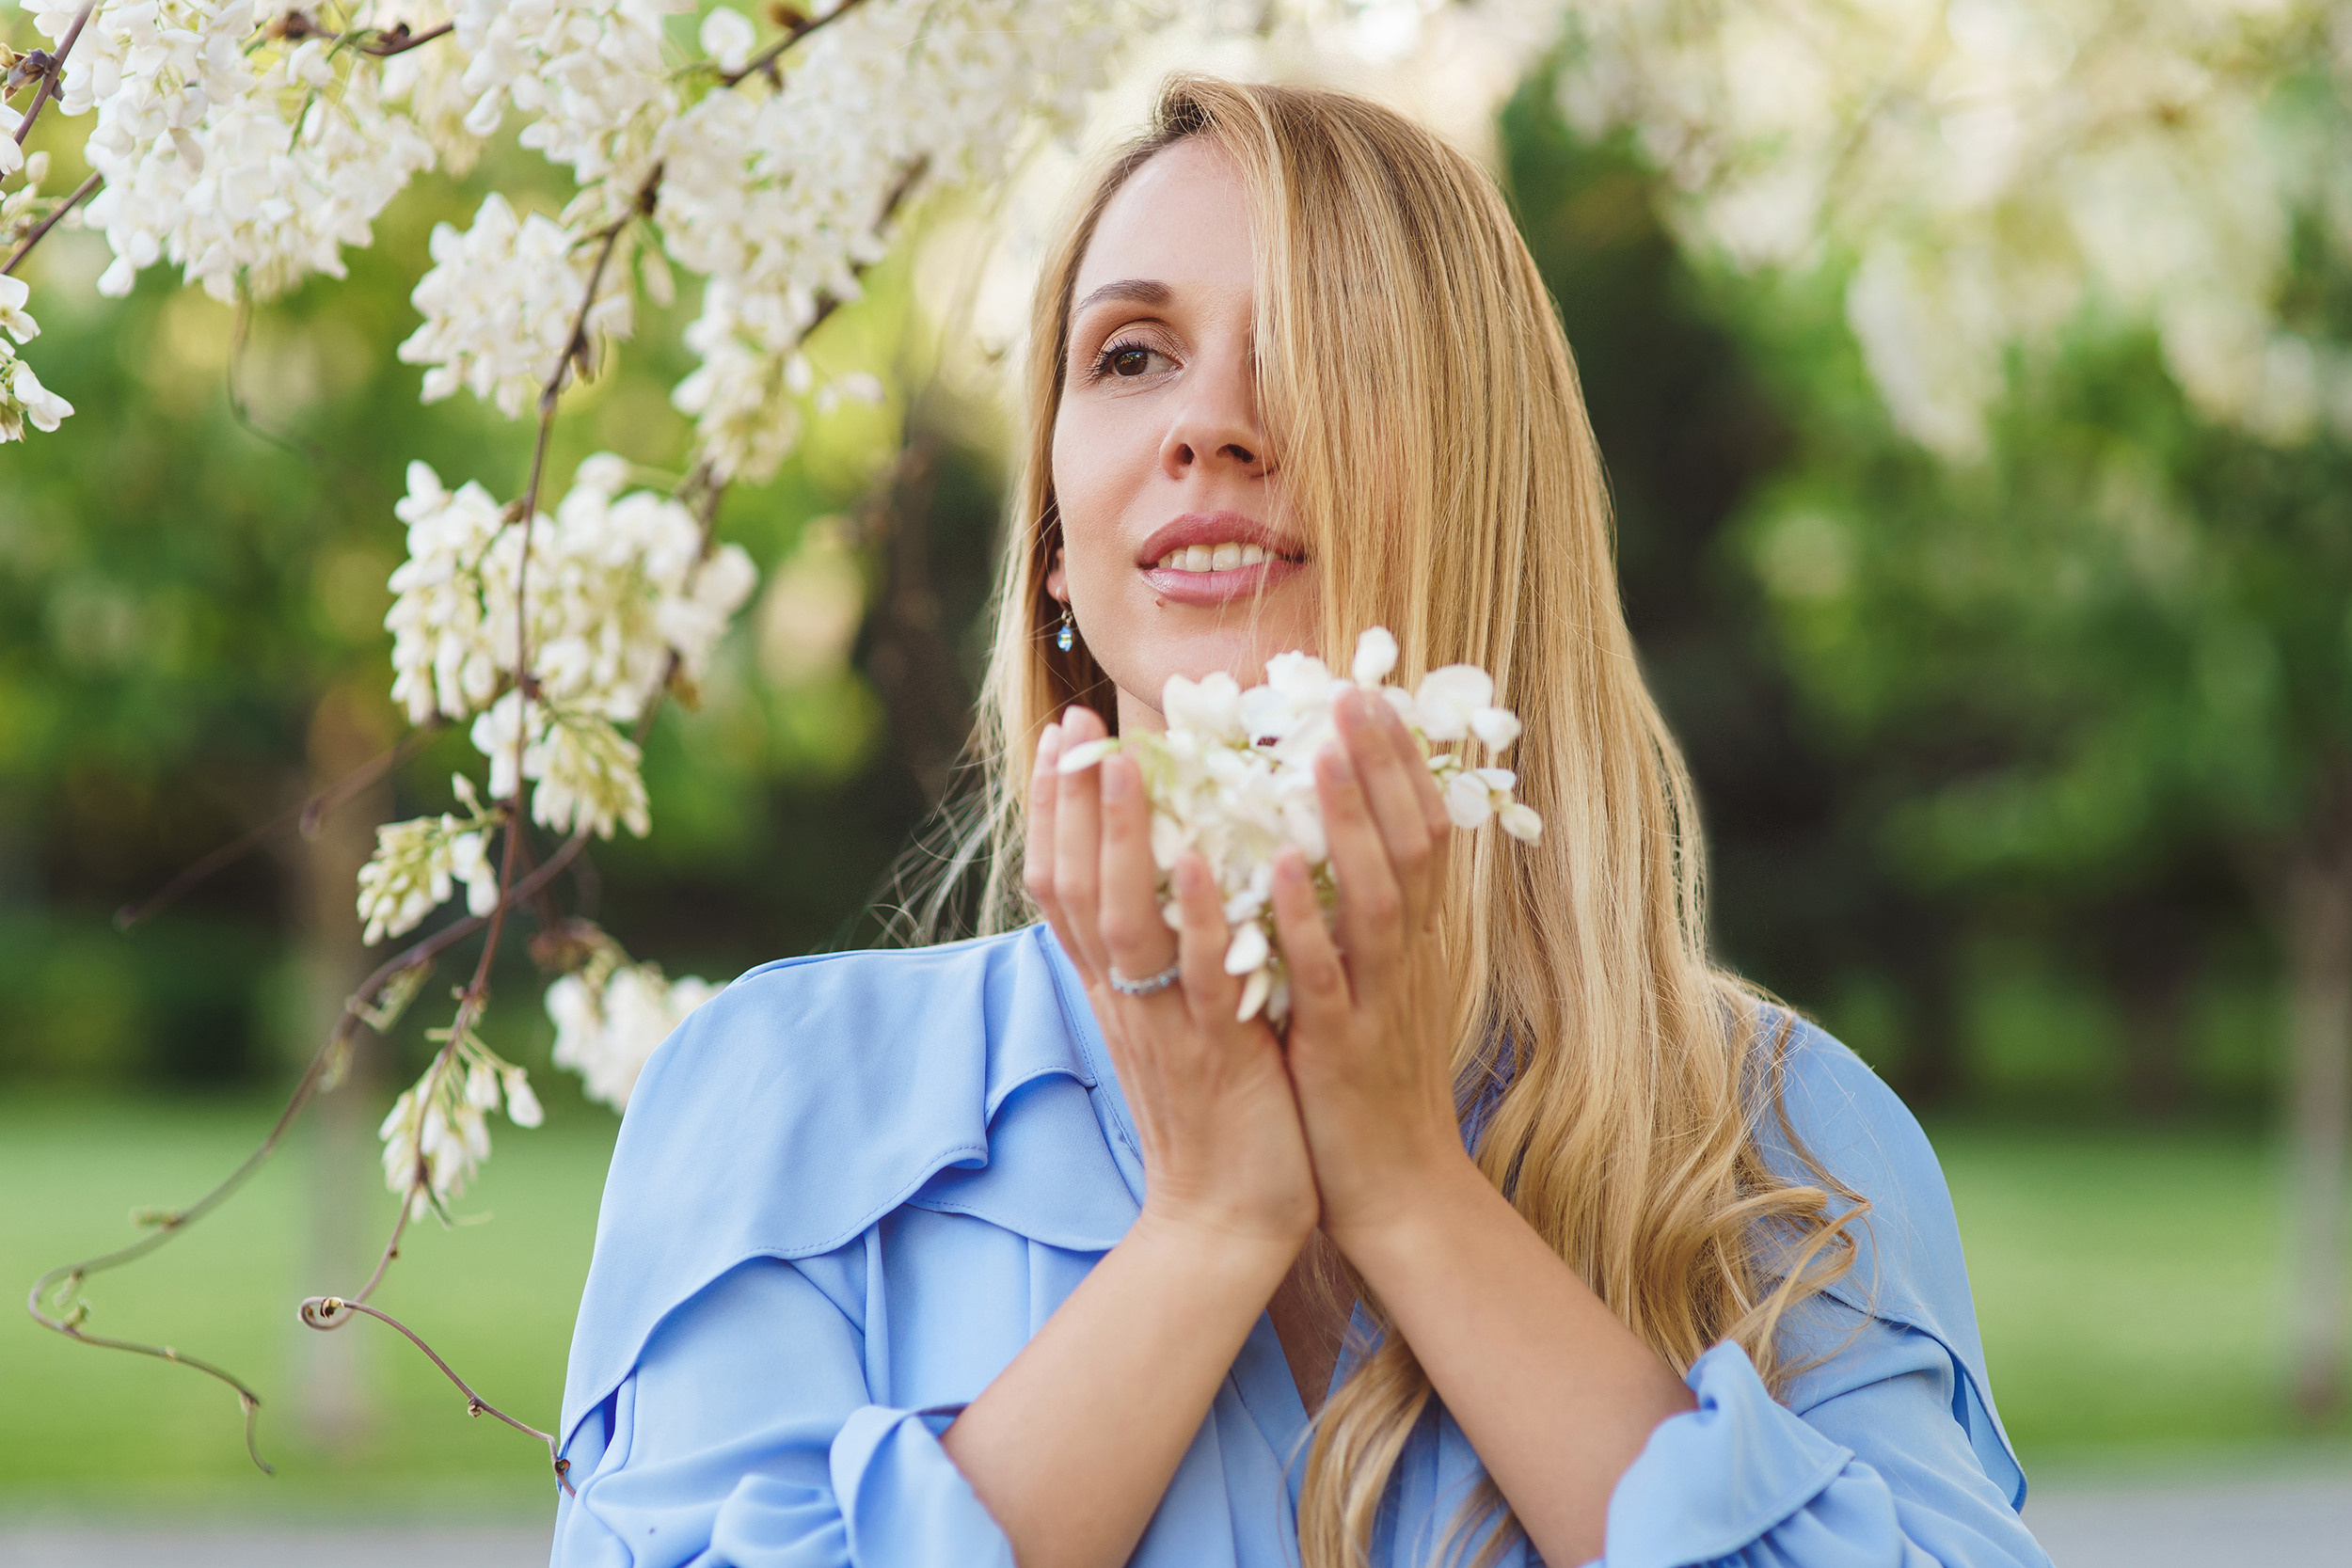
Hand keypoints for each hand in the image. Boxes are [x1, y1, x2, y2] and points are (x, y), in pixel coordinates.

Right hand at [1026, 706, 1319, 1259]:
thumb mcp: (1178, 1015)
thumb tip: (1177, 865)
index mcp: (1114, 985)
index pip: (1063, 881)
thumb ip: (1168, 947)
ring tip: (1122, 767)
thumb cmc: (1222, 1108)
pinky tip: (1204, 864)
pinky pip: (1199, 979)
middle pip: (1075, 886)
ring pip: (1124, 921)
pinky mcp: (1215, 1054)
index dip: (1055, 807)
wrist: (1228, 1220)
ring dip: (1121, 842)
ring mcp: (1164, 1023)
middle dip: (1070, 802)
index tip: (1061, 734)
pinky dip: (1199, 919)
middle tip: (1073, 723)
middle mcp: (1124, 997)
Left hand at [1271, 687, 1480, 1249]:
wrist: (1393, 1191)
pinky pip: (1325, 975)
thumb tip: (1315, 843)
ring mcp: (1377, 1001)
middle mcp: (1403, 958)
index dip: (1399, 763)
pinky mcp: (1341, 1048)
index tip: (1371, 695)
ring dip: (1352, 821)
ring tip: (1319, 752)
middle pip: (1410, 843)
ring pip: (1377, 896)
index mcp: (1405, 940)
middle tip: (1353, 693)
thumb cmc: (1362, 1083)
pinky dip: (1301, 919)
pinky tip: (1273, 868)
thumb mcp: (1366, 985)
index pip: (1417, 830)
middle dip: (1383, 766)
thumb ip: (1348, 917)